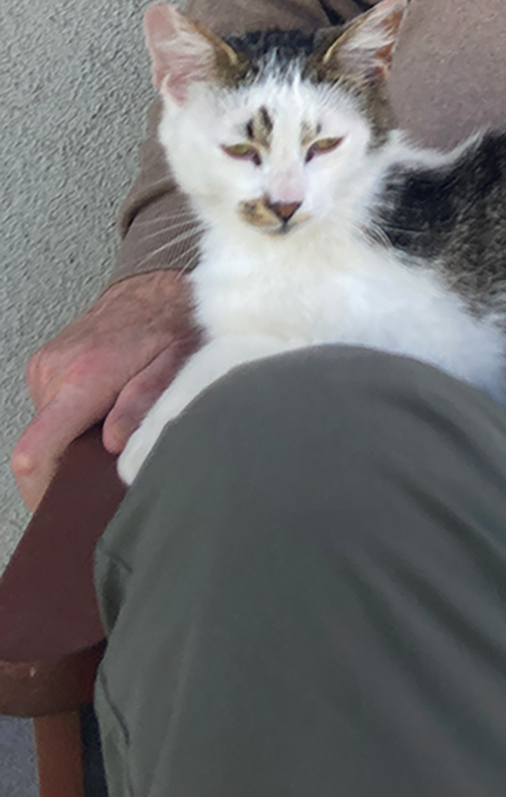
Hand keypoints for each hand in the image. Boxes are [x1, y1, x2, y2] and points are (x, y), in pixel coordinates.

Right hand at [12, 270, 198, 508]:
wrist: (153, 286)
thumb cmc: (172, 324)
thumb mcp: (178, 365)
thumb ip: (145, 404)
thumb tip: (115, 443)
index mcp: (85, 376)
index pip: (36, 450)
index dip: (41, 491)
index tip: (58, 510)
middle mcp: (54, 371)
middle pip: (41, 448)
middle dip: (67, 467)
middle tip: (107, 469)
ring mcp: (44, 368)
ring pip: (45, 430)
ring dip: (72, 440)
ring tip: (113, 427)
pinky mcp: (44, 367)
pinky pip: (48, 411)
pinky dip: (70, 421)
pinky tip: (102, 410)